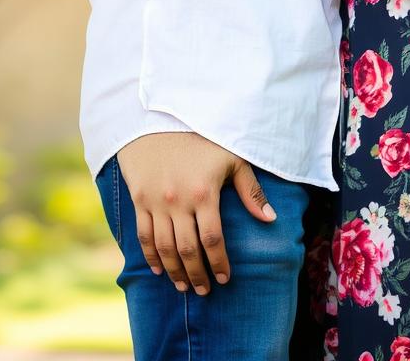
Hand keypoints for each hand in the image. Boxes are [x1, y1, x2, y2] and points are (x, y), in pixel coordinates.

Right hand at [117, 132, 275, 293]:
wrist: (160, 119)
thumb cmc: (202, 138)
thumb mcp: (231, 158)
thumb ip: (250, 190)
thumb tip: (270, 219)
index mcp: (204, 192)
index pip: (213, 240)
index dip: (219, 264)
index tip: (225, 279)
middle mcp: (178, 201)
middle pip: (188, 250)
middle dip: (197, 275)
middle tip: (204, 291)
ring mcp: (156, 201)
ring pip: (164, 248)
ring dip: (174, 271)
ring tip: (184, 287)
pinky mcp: (140, 199)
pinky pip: (144, 235)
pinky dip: (150, 256)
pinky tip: (159, 270)